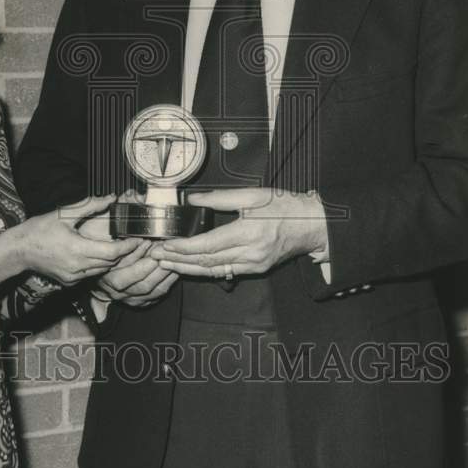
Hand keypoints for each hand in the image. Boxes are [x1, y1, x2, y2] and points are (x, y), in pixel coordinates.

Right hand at [15, 195, 139, 285]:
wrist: (18, 251)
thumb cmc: (38, 229)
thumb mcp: (64, 214)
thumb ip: (90, 206)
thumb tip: (111, 198)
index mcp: (77, 249)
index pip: (112, 252)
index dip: (128, 247)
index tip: (139, 239)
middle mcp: (78, 267)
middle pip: (110, 262)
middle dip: (124, 253)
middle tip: (136, 241)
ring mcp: (73, 277)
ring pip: (102, 270)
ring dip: (112, 259)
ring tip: (123, 247)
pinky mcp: (69, 281)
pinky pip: (91, 273)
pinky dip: (98, 264)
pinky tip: (100, 253)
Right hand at [92, 239, 178, 307]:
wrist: (102, 282)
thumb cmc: (107, 264)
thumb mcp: (112, 253)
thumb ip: (127, 248)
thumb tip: (144, 241)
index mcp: (111, 281)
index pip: (131, 274)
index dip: (146, 262)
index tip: (156, 250)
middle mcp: (122, 295)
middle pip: (146, 285)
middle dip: (160, 268)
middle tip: (169, 254)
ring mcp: (133, 301)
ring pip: (155, 291)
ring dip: (167, 275)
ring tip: (175, 261)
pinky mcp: (143, 303)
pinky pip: (159, 295)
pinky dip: (169, 282)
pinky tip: (174, 271)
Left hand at [152, 188, 328, 278]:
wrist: (311, 225)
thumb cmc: (285, 207)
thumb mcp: (252, 195)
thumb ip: (219, 198)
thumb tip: (192, 199)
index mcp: (248, 233)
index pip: (207, 245)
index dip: (183, 247)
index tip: (165, 245)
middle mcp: (250, 254)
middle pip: (206, 260)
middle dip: (178, 260)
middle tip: (156, 256)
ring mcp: (253, 265)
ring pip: (213, 270)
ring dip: (187, 268)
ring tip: (166, 264)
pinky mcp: (256, 269)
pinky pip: (225, 272)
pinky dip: (205, 270)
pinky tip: (190, 268)